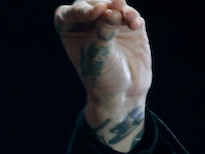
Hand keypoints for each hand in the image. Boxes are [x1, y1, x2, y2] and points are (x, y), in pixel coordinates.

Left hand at [55, 0, 150, 151]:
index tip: (95, 13)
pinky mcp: (130, 27)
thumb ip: (104, 32)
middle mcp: (89, 25)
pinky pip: (131, 15)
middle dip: (102, 4)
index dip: (81, 10)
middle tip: (113, 7)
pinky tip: (135, 25)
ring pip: (113, 5)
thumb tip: (113, 10)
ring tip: (126, 15)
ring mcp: (110, 24)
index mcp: (71, 33)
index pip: (69, 13)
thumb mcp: (99, 55)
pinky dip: (133, 17)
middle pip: (92, 4)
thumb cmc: (103, 77)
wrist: (124, 93)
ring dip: (120, 7)